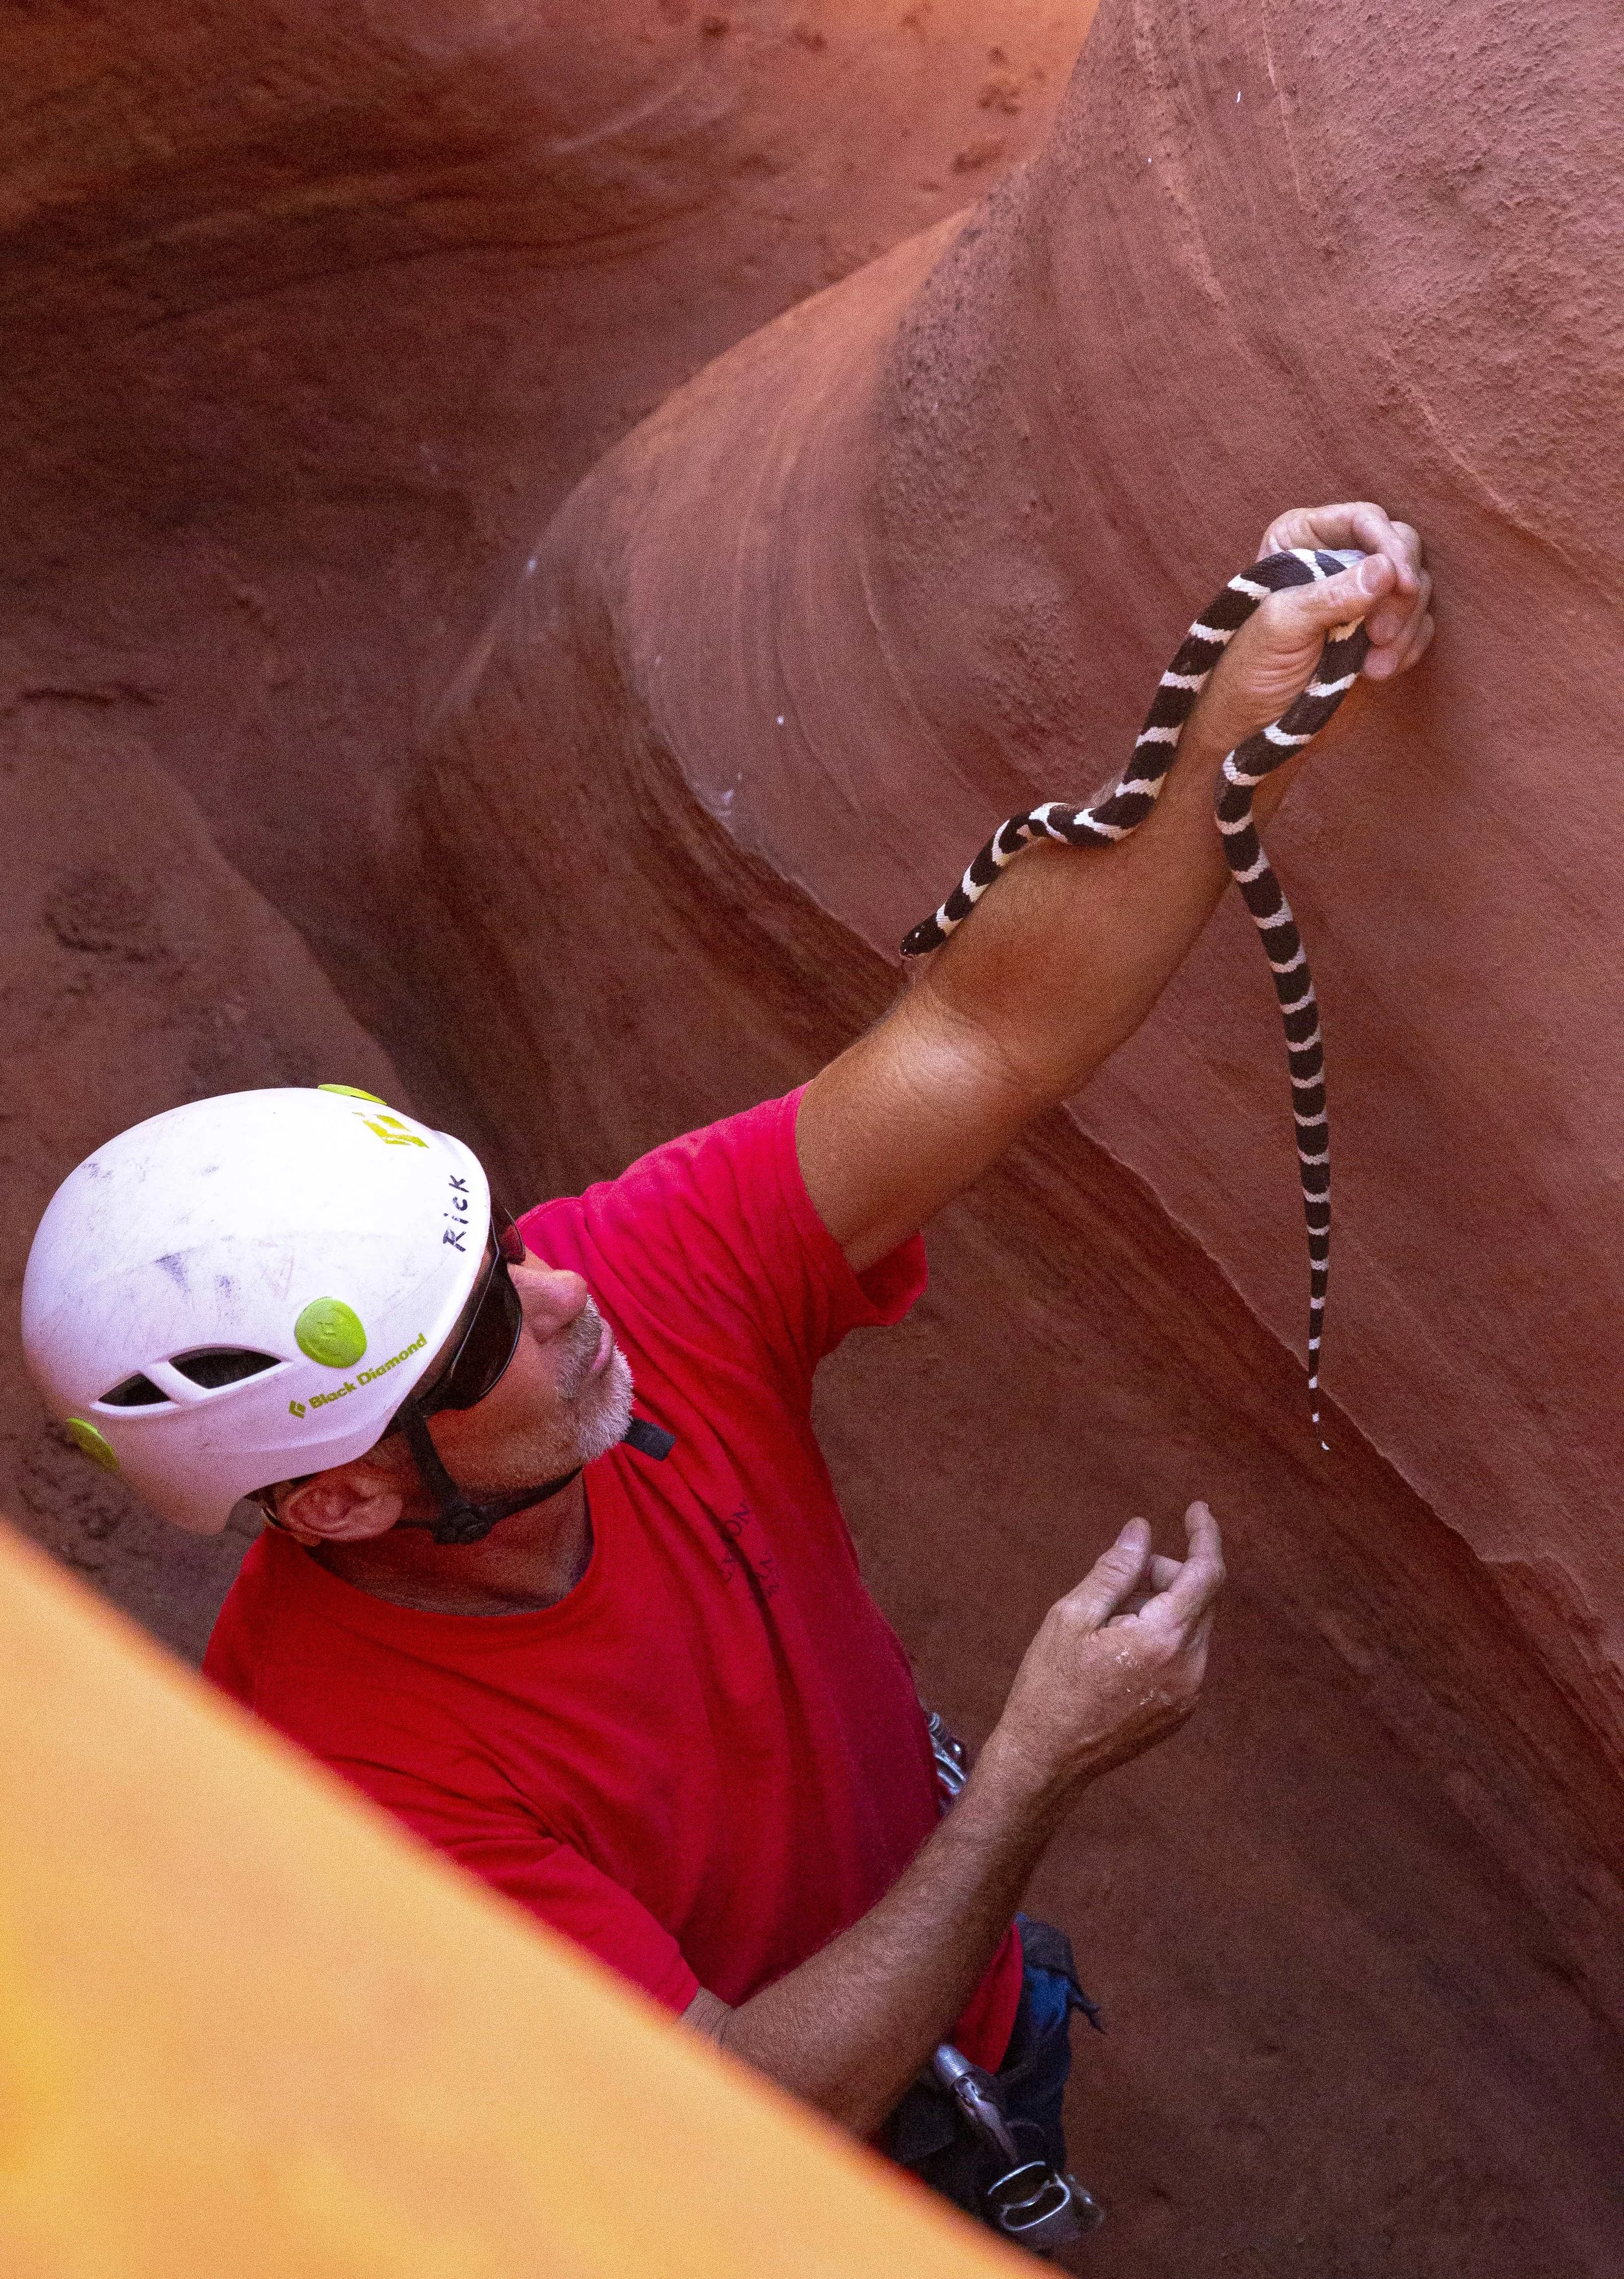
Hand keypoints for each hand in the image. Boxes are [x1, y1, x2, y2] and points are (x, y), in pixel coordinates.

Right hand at [985, 1502, 1223, 1807]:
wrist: (1046, 1760)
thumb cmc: (1050, 1685)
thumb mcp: (1072, 1616)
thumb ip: (1115, 1570)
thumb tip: (1143, 1530)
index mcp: (1163, 1640)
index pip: (1206, 1574)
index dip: (1204, 1536)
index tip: (1197, 1509)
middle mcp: (1189, 1668)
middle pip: (1200, 1598)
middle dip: (1168, 1573)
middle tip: (1119, 1575)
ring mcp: (1189, 1694)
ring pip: (1193, 1627)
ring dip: (1163, 1606)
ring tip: (1109, 1619)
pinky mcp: (1181, 1711)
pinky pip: (1185, 1656)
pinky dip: (1163, 1636)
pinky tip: (1119, 1648)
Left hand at [1186, 500, 1432, 759]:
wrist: (1250, 723)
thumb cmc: (1250, 667)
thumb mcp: (1282, 626)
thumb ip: (1331, 596)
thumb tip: (1386, 569)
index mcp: (1302, 538)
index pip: (1365, 519)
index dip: (1390, 546)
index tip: (1401, 584)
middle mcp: (1337, 556)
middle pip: (1400, 549)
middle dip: (1400, 594)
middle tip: (1380, 636)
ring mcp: (1362, 594)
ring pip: (1414, 588)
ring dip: (1406, 628)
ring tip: (1375, 668)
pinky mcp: (1378, 630)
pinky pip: (1417, 624)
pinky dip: (1409, 646)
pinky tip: (1380, 672)